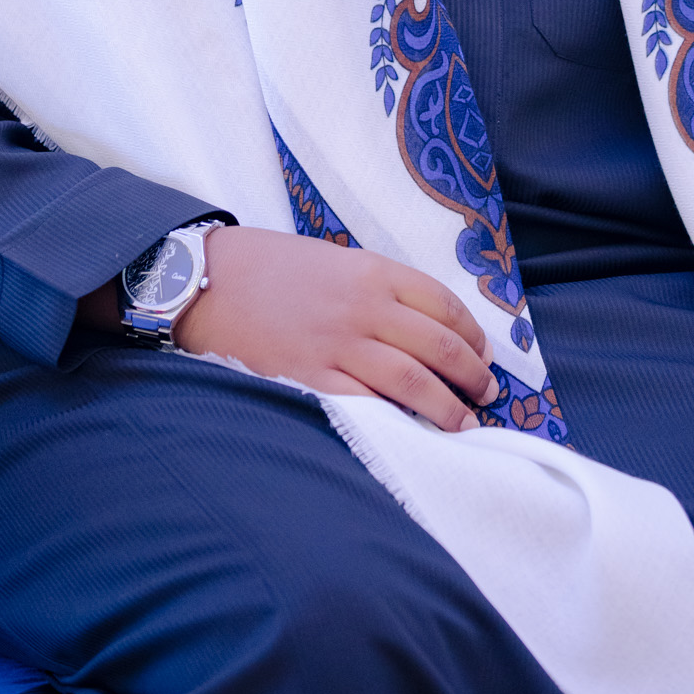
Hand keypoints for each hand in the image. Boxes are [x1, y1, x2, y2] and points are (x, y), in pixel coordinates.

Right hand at [171, 227, 498, 430]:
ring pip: (414, 381)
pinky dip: (397, 420)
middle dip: (472, 373)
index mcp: (372, 271)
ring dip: (448, 406)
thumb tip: (417, 322)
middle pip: (439, 344)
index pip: (444, 303)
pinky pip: (368, 404)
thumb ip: (375, 287)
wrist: (205, 281)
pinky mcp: (311, 379)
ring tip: (465, 423)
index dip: (473, 333)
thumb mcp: (333, 259)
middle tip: (488, 392)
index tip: (484, 353)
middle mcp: (364, 307)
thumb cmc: (268, 267)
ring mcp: (338, 345)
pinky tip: (414, 433)